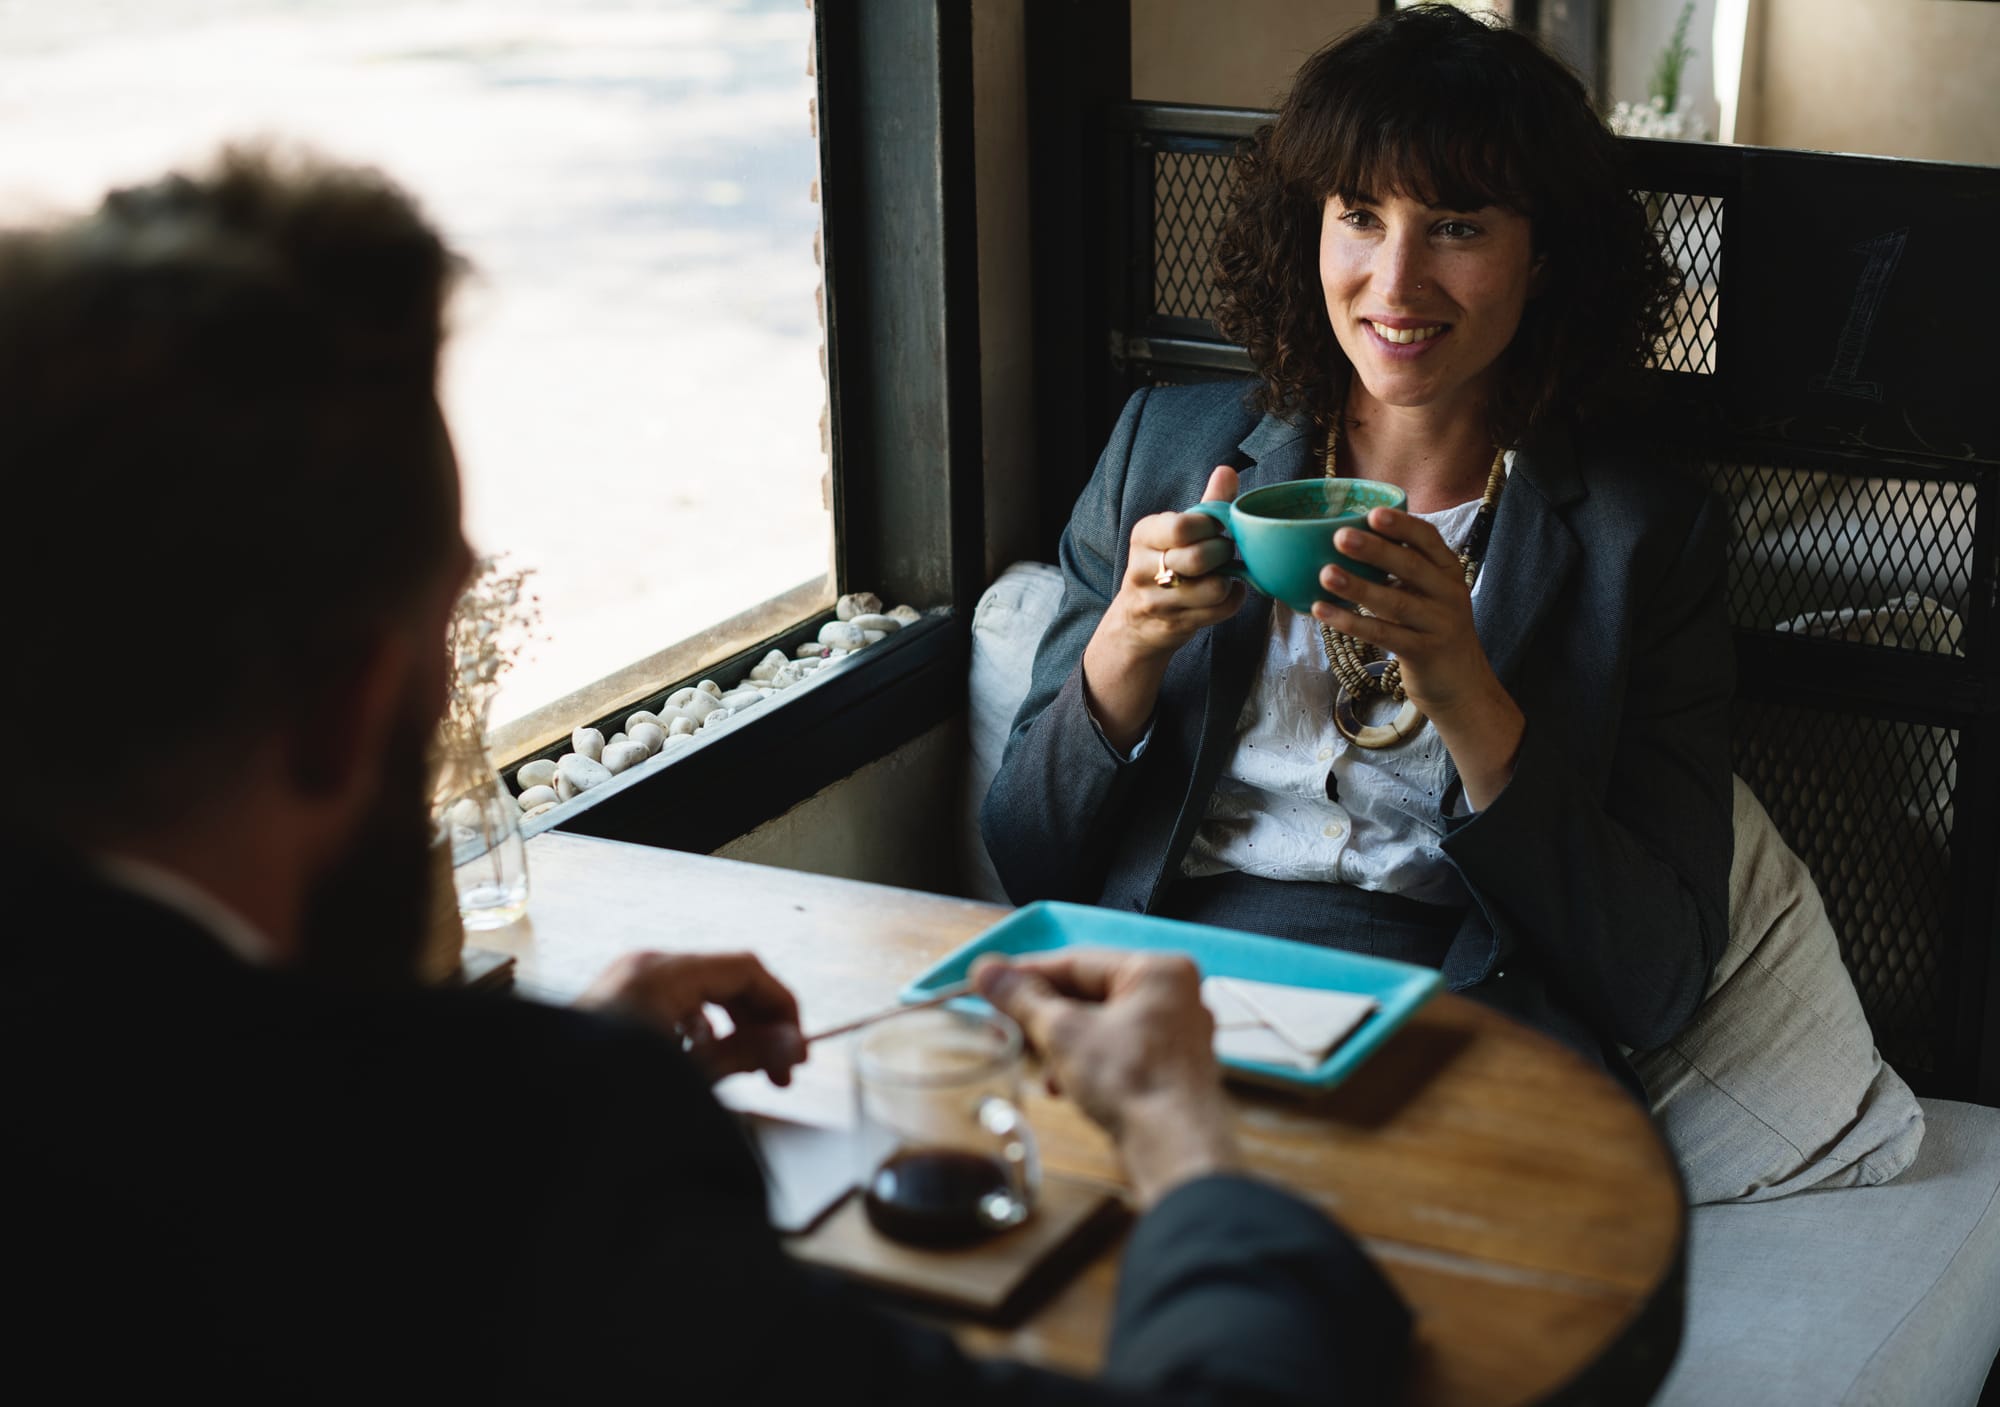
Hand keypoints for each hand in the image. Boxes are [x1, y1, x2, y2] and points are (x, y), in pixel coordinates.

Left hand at [580, 951, 804, 1086]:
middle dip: (758, 1023)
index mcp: (662, 973)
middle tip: (781, 1071)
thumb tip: (793, 1045)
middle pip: (725, 979)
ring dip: (732, 1029)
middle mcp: (643, 968)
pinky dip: (698, 1032)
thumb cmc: (606, 1095)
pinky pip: (672, 1006)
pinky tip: (703, 1067)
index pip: (746, 970)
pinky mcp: (615, 1005)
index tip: (798, 1049)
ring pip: (701, 994)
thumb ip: (747, 1054)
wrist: (545, 1118)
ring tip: (747, 1074)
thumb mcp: (689, 1076)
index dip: (781, 1007)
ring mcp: (625, 983)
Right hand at [974, 949, 1237, 1207]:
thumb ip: (1023, 998)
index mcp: (1157, 970)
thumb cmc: (1130, 1082)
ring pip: (1102, 1024)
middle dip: (1044, 1014)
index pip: (1078, 961)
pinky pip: (1118, 1050)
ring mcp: (1176, 1033)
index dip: (1027, 973)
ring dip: (1062, 1043)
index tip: (990, 982)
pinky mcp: (1170, 1068)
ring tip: (1034, 1063)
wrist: (1174, 1150)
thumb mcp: (1063, 1032)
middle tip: (1003, 1022)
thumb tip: (985, 970)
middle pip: (1091, 992)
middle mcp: (1175, 995)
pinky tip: (1061, 1086)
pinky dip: (1087, 1062)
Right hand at [1104, 465, 1247, 658]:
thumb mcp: (1174, 532)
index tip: (1215, 529)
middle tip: (1224, 552)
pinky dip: (1233, 600)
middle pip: (1199, 558)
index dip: (1210, 527)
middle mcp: (1143, 568)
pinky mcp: (1175, 624)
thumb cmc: (1163, 566)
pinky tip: (1227, 593)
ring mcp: (1157, 600)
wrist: (1136, 623)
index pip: (1181, 527)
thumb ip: (1205, 504)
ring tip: (1224, 574)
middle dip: (1223, 554)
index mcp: (1144, 535)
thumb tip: (1227, 471)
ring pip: (1213, 588)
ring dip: (1228, 580)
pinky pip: (1220, 610)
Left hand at [1312, 506, 1524, 806]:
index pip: (1429, 540)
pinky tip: (1323, 611)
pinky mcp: (1424, 652)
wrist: (1462, 686)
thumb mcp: (1430, 595)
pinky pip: (1384, 635)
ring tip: (1325, 574)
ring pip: (1395, 602)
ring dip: (1358, 587)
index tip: (1373, 512)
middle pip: (1411, 567)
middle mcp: (1449, 594)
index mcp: (1448, 572)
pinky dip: (1352, 622)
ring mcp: (1438, 624)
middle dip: (1375, 550)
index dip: (1402, 525)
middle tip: (1340, 536)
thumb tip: (1353, 539)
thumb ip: (1404, 571)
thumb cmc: (1433, 631)